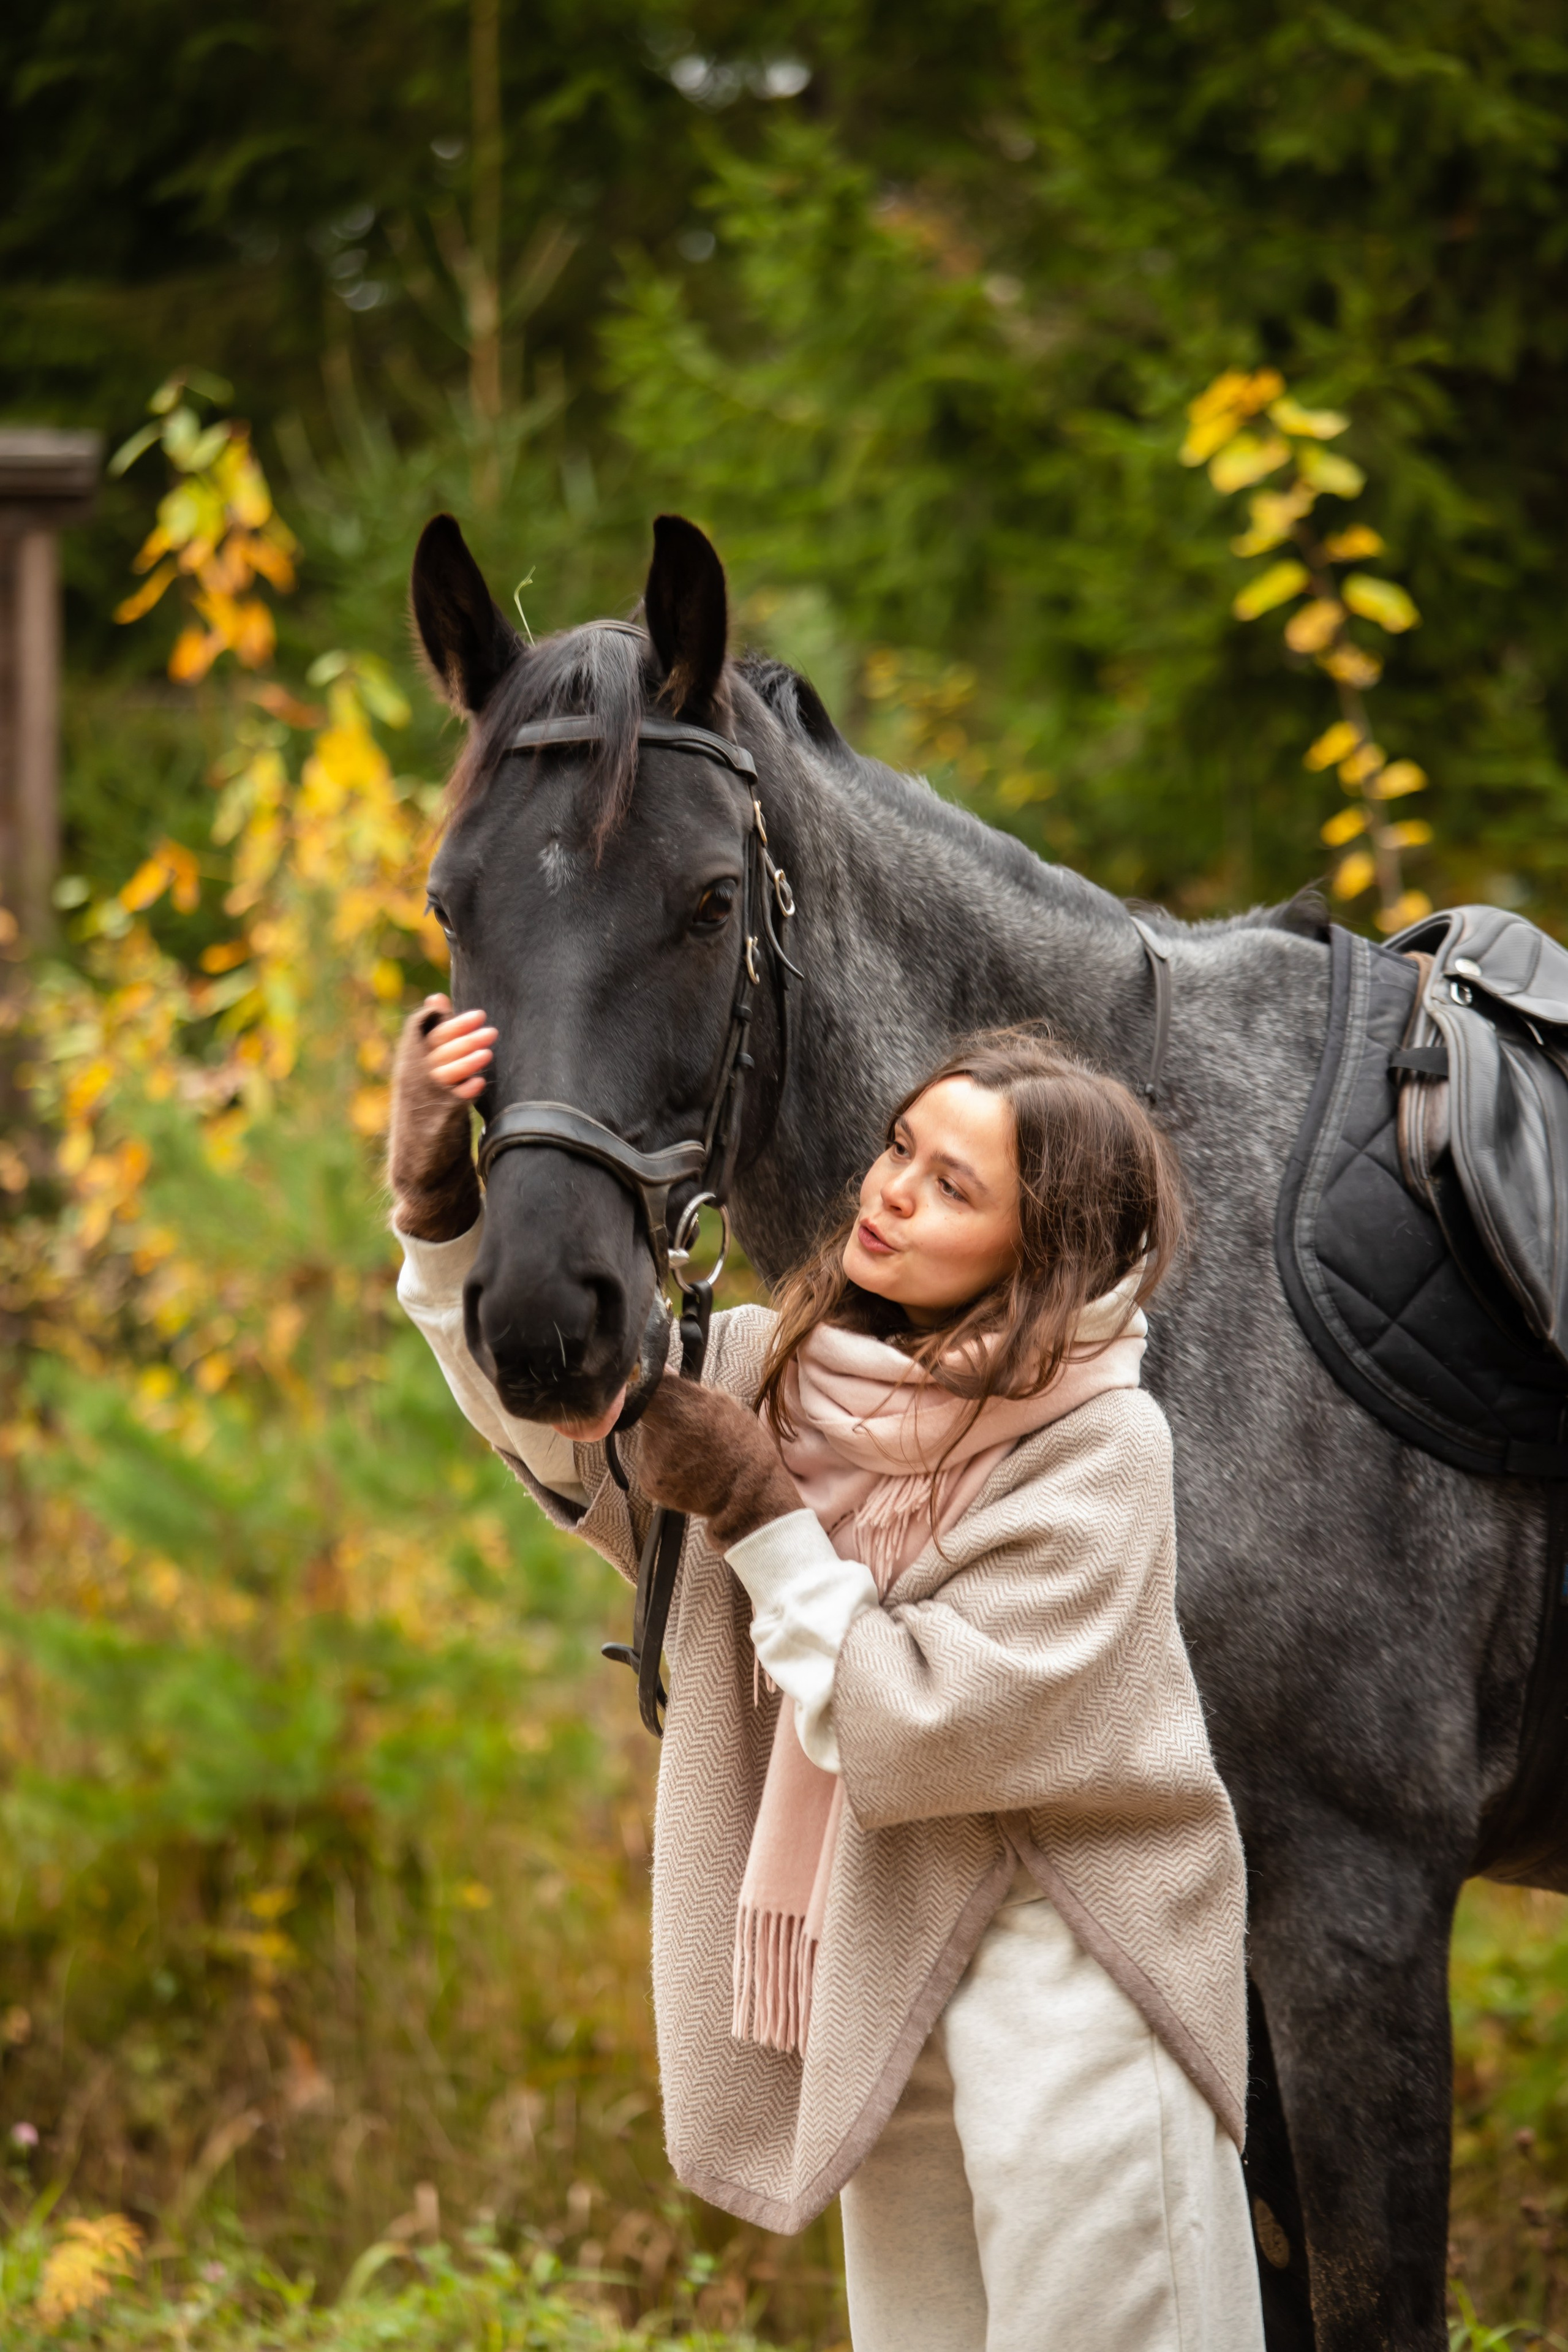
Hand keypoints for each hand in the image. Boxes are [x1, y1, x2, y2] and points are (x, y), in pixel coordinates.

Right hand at [387, 993, 494, 1240]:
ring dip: (465, 1062)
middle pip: (436, 1050)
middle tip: (490, 1028)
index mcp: (410, 1063)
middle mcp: (411, 1079)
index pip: (425, 1033)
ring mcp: (421, 1102)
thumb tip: (438, 999)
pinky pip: (447, 1105)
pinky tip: (478, 1084)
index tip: (477, 1014)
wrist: (419, 1166)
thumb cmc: (429, 1110)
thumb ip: (436, 1038)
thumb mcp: (428, 1071)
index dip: (450, 1022)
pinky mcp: (431, 1126)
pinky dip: (462, 1093)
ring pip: (441, 1074)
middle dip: (463, 1038)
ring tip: (487, 1054)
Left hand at [636, 1374, 800, 1550]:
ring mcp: (650, 1457)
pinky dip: (665, 1468)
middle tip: (692, 1432)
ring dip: (665, 1444)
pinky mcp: (649, 1481)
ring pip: (650, 1440)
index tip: (662, 1390)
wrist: (748, 1498)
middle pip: (649, 1412)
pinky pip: (651, 1465)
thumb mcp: (725, 1407)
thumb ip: (689, 1389)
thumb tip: (664, 1370)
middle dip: (665, 1418)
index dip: (654, 1385)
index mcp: (679, 1403)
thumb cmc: (744, 1448)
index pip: (648, 1382)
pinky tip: (688, 1473)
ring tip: (696, 1456)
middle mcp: (659, 1428)